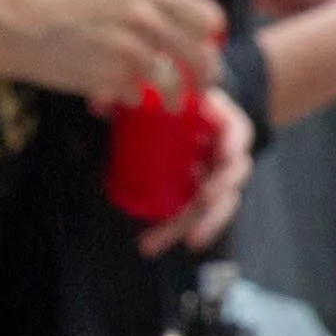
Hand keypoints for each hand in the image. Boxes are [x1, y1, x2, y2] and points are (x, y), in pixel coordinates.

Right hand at [0, 0, 223, 109]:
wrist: (18, 24)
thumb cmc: (65, 8)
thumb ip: (151, 3)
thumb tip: (188, 25)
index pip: (208, 16)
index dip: (211, 38)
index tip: (206, 49)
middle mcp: (143, 15)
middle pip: (201, 54)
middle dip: (207, 76)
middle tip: (203, 86)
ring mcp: (129, 46)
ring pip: (176, 81)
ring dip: (178, 98)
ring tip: (173, 104)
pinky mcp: (112, 74)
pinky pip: (139, 95)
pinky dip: (133, 100)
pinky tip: (121, 97)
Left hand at [140, 89, 253, 254]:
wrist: (187, 115)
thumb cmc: (178, 101)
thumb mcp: (163, 91)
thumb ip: (131, 92)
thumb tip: (98, 103)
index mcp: (224, 126)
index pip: (237, 134)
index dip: (234, 143)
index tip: (225, 153)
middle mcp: (226, 157)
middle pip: (231, 179)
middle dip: (220, 191)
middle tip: (204, 199)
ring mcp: (215, 181)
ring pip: (214, 207)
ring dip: (199, 224)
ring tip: (180, 239)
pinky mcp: (198, 198)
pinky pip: (191, 218)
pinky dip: (172, 231)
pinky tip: (150, 244)